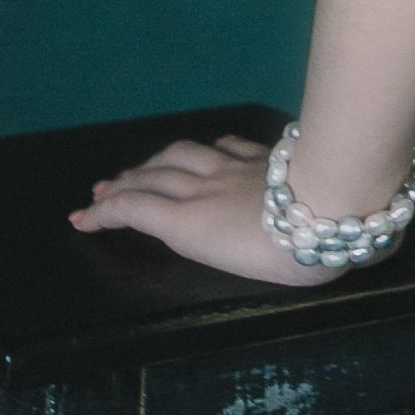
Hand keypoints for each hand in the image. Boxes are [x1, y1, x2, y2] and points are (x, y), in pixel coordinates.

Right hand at [66, 132, 335, 287]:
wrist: (332, 206)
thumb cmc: (290, 255)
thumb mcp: (237, 268)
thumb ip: (207, 243)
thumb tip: (193, 230)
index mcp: (190, 221)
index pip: (135, 209)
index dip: (104, 213)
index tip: (82, 219)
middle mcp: (203, 188)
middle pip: (151, 178)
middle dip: (121, 185)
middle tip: (100, 192)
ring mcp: (233, 167)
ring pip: (180, 155)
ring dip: (153, 162)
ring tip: (140, 169)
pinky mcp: (263, 156)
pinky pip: (224, 146)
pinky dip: (204, 149)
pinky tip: (205, 149)